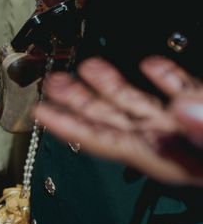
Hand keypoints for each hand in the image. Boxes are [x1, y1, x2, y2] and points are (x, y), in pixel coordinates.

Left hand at [35, 57, 202, 186]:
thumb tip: (181, 106)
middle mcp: (168, 144)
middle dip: (80, 101)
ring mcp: (184, 128)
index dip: (69, 127)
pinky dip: (165, 77)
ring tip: (88, 65)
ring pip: (139, 105)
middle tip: (52, 83)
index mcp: (165, 159)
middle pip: (113, 122)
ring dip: (113, 85)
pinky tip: (149, 64)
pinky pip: (180, 94)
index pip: (106, 142)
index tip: (40, 113)